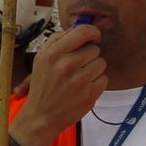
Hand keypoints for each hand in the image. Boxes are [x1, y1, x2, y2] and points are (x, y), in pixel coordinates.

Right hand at [11, 22, 104, 145]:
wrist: (41, 116)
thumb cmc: (43, 86)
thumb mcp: (41, 59)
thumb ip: (58, 40)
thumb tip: (78, 29)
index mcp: (53, 53)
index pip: (82, 31)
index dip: (92, 32)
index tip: (94, 37)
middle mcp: (66, 65)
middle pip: (94, 49)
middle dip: (90, 56)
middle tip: (79, 66)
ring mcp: (79, 80)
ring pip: (101, 63)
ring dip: (94, 69)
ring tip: (81, 78)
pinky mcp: (89, 94)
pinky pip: (104, 79)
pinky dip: (97, 83)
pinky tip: (85, 88)